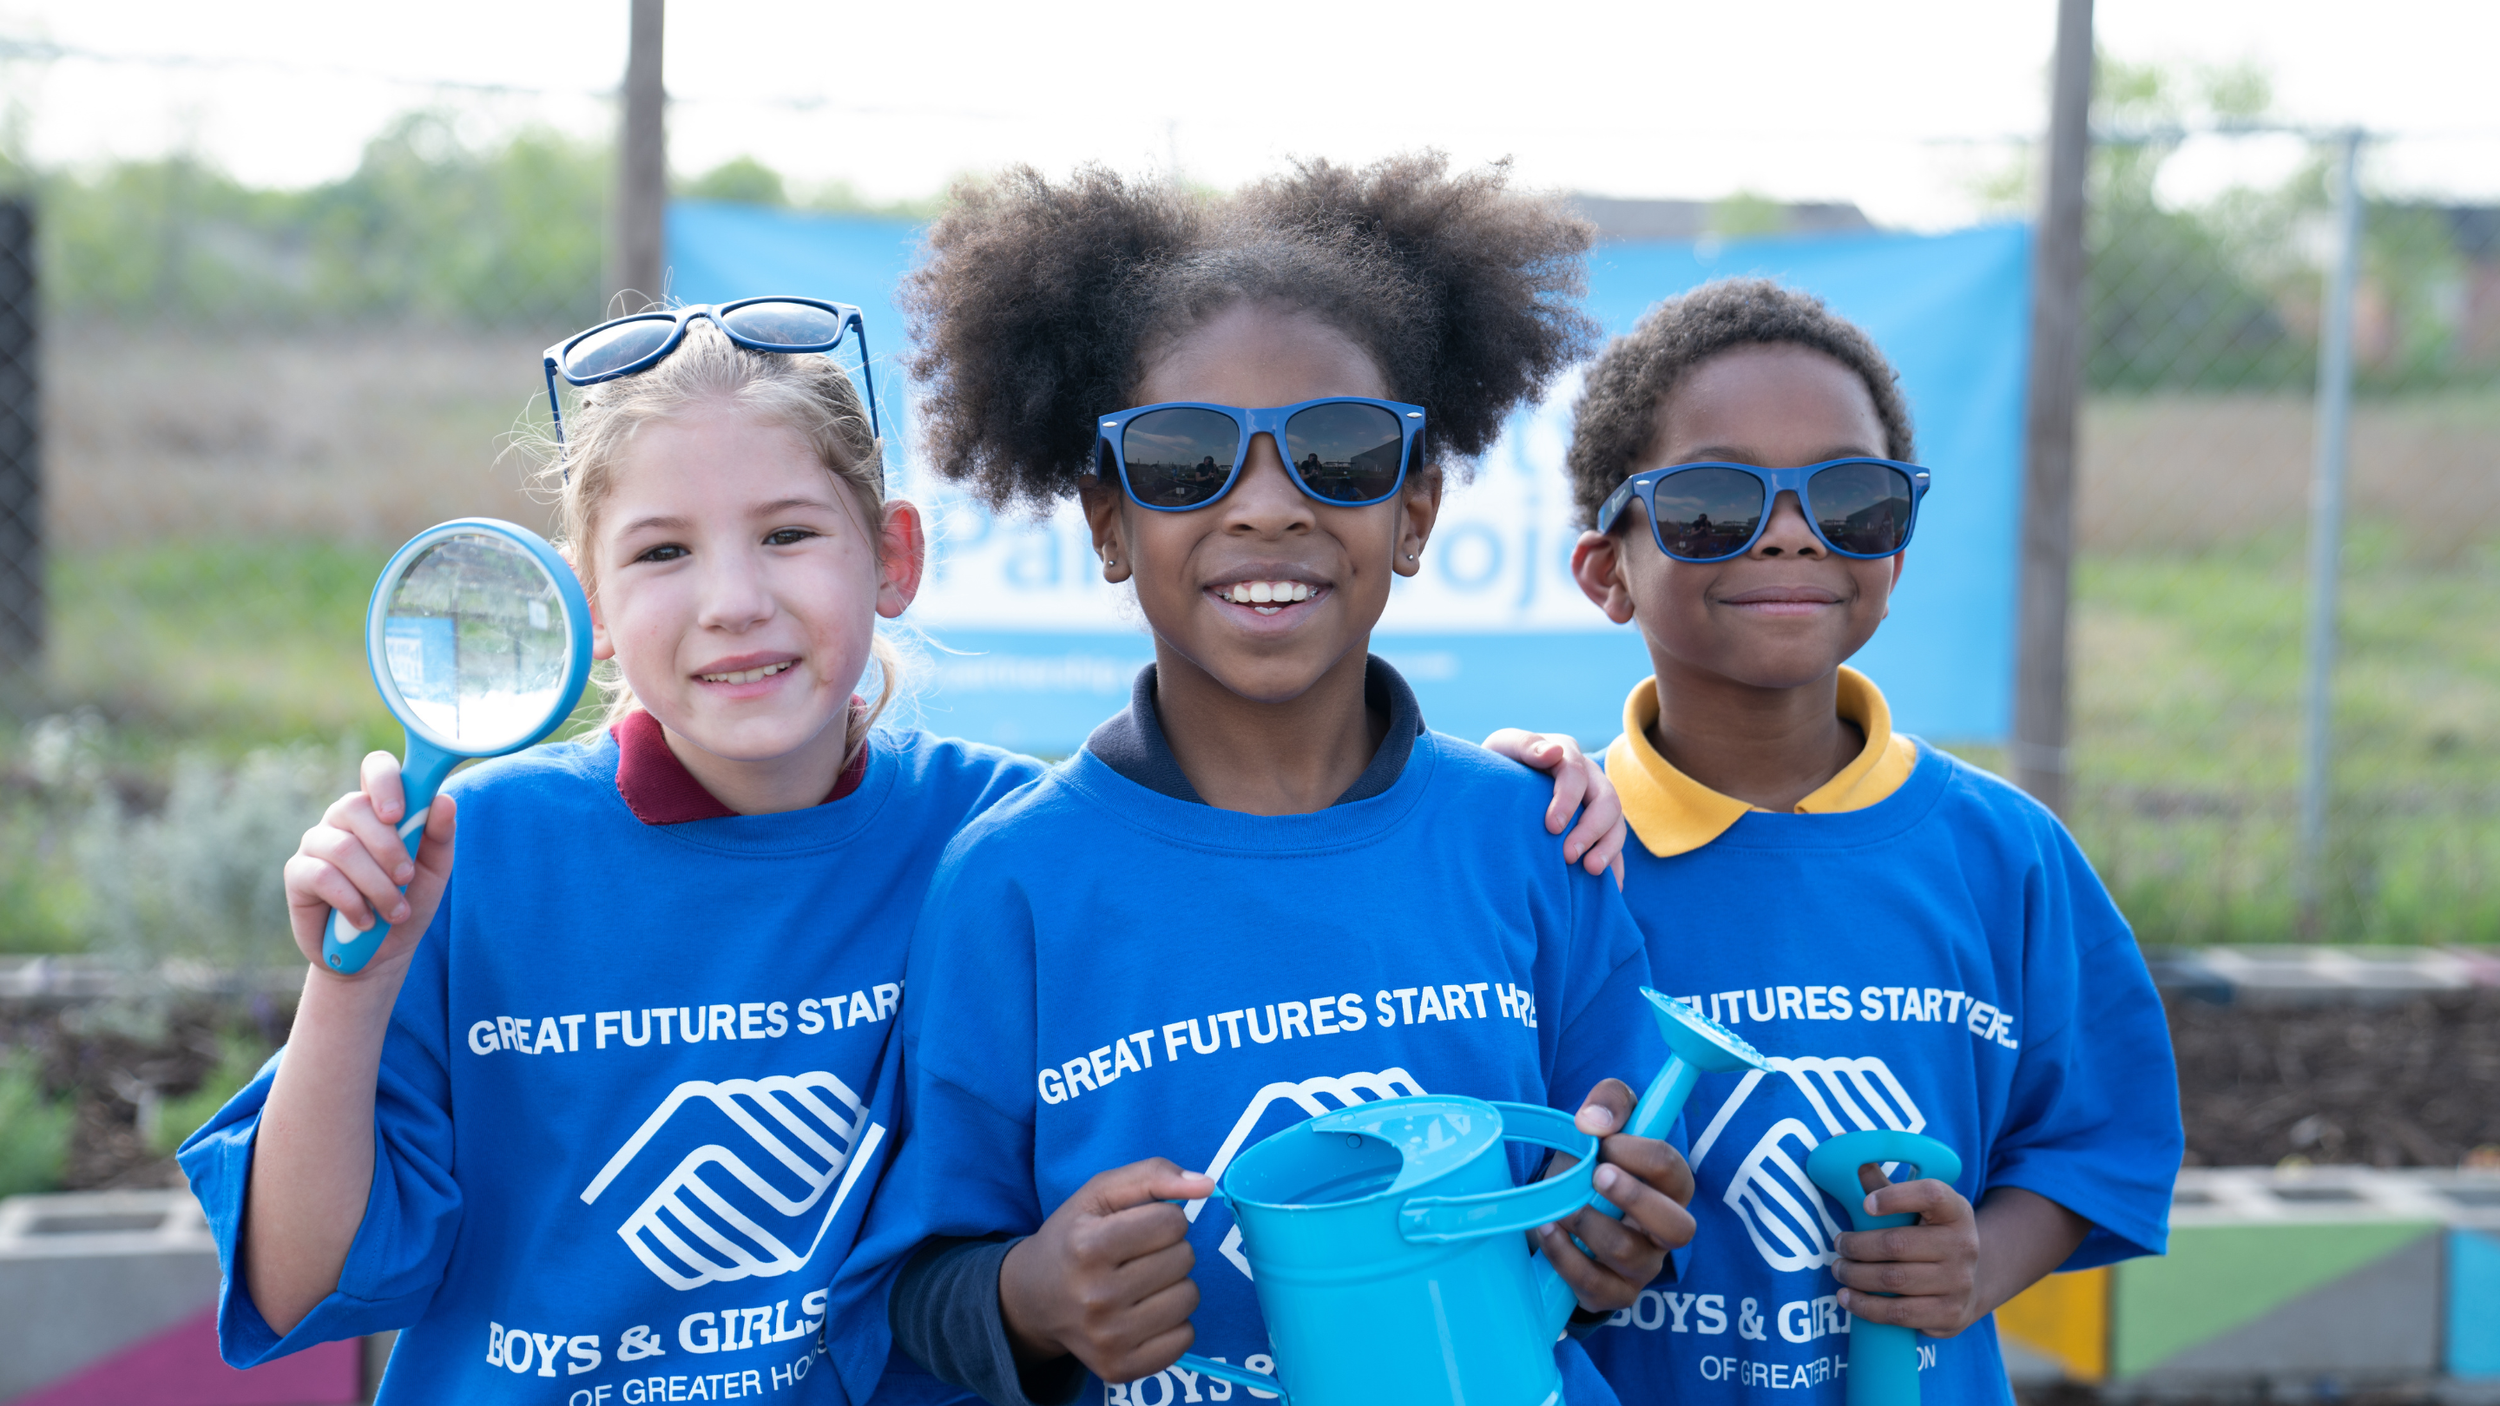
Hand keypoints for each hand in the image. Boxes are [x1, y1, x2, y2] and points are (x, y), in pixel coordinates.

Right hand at [283, 750, 455, 977]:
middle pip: (356, 806)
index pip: (377, 767)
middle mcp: (344, 817)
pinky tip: (365, 920)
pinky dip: (352, 902)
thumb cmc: (408, 902)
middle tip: (406, 878)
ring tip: (394, 911)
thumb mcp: (434, 871)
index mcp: (380, 807)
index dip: (386, 781)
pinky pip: (323, 877)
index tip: (399, 814)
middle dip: (388, 847)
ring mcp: (316, 842)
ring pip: (343, 847)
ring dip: (376, 884)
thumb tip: (443, 800)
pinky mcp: (297, 873)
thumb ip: (440, 836)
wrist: (379, 954)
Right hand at [1000, 1159, 1214, 1383]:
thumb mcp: (1100, 1193)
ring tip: (1141, 1283)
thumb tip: (1207, 1185)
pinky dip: (1173, 1323)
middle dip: (1169, 1250)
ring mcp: (1108, 1339)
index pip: (1173, 1222)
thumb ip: (1153, 1175)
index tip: (1138, 1227)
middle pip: (1184, 1258)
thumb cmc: (1073, 1238)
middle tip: (1136, 1257)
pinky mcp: (1119, 1368)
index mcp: (1088, 1247)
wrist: (1032, 1299)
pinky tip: (1143, 1313)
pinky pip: (1185, 1339)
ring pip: (1189, 1298)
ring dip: (1174, 1284)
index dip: (1163, 1218)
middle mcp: (1096, 1297)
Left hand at [1481, 729, 1627, 885]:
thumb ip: (1526, 746)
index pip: (1575, 773)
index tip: (1551, 827)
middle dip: (1592, 829)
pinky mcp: (1599, 829)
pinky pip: (1615, 847)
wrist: (1498, 786)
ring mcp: (1597, 804)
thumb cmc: (1499, 765)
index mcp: (1567, 755)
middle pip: (1607, 800)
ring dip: (1609, 849)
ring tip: (1591, 872)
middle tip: (1569, 857)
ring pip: (1617, 824)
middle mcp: (1589, 778)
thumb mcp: (1505, 747)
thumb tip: (1554, 753)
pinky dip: (1616, 867)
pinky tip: (1611, 889)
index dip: (1567, 800)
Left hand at [1536, 1078, 1696, 1313]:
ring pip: (1629, 1254)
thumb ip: (1610, 1102)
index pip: (1674, 1171)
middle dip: (1635, 1199)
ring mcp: (1643, 1267)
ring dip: (1588, 1224)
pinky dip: (1565, 1256)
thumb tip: (1593, 1122)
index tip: (1604, 1141)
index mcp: (1671, 1187)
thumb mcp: (1604, 1121)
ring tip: (1561, 1205)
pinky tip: (1547, 1229)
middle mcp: (1665, 1231)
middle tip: (1597, 1175)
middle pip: (1679, 1227)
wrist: (1558, 1207)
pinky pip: (1596, 1285)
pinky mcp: (1613, 1293)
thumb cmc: (1592, 1161)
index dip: (1640, 1154)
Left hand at [1831, 1165, 1983, 1335]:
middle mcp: (1963, 1245)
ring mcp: (1959, 1283)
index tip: (1865, 1204)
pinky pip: (1900, 1314)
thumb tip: (1839, 1142)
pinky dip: (1867, 1307)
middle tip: (1838, 1244)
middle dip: (1857, 1246)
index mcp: (1955, 1209)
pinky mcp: (1949, 1315)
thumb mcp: (1918, 1205)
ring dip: (1856, 1276)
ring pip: (1893, 1281)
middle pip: (1897, 1244)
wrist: (1972, 1279)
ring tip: (1838, 1269)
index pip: (1930, 1194)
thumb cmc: (1930, 1233)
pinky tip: (1848, 1298)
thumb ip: (1881, 1181)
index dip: (1895, 1196)